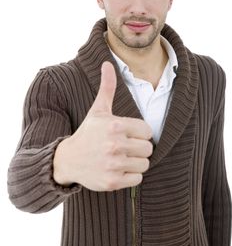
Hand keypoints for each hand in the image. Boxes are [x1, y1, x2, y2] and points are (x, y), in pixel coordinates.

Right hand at [53, 61, 152, 190]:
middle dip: (139, 148)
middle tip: (125, 147)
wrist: (68, 159)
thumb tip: (107, 63)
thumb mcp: (98, 110)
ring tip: (121, 158)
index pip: (148, 131)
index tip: (128, 134)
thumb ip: (107, 87)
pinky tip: (118, 169)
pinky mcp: (112, 182)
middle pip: (148, 149)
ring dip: (136, 162)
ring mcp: (113, 165)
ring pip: (145, 165)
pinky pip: (137, 179)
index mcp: (115, 125)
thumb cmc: (88, 132)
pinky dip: (131, 176)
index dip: (140, 133)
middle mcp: (114, 145)